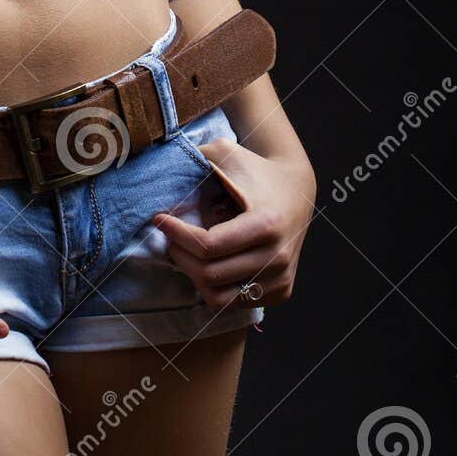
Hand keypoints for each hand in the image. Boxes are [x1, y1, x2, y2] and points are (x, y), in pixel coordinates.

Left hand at [153, 138, 315, 311]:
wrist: (297, 189)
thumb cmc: (255, 170)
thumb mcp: (226, 153)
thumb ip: (194, 158)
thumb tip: (159, 170)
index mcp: (266, 223)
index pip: (209, 245)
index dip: (177, 234)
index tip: (159, 219)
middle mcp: (278, 256)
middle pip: (210, 274)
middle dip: (180, 256)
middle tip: (170, 238)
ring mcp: (281, 279)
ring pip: (219, 297)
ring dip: (193, 276)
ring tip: (185, 254)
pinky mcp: (281, 292)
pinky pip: (234, 303)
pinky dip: (213, 287)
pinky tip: (207, 264)